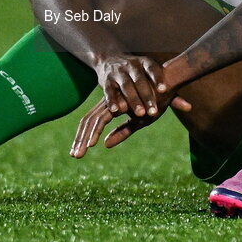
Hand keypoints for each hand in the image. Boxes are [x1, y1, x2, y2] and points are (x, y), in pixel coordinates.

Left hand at [69, 93, 191, 157]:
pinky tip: (93, 143)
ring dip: (86, 137)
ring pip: (93, 120)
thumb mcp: (137, 122)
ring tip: (82, 152)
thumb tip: (105, 144)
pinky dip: (96, 131)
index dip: (82, 138)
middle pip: (87, 121)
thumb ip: (122, 132)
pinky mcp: (120, 102)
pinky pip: (105, 117)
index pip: (91, 122)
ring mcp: (113, 101)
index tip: (76, 153)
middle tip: (75, 156)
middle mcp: (109, 103)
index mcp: (110, 107)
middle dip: (80, 139)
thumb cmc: (154, 102)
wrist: (166, 85)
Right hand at [94, 54, 167, 117]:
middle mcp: (131, 65)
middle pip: (140, 80)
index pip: (153, 68)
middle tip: (154, 112)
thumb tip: (189, 108)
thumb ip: (170, 93)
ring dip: (132, 100)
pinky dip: (112, 100)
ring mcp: (118, 72)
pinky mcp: (105, 80)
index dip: (158, 78)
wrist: (109, 58)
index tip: (165, 90)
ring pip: (125, 85)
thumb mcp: (153, 77)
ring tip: (140, 114)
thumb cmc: (139, 74)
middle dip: (147, 96)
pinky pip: (108, 90)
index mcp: (144, 63)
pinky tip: (116, 111)